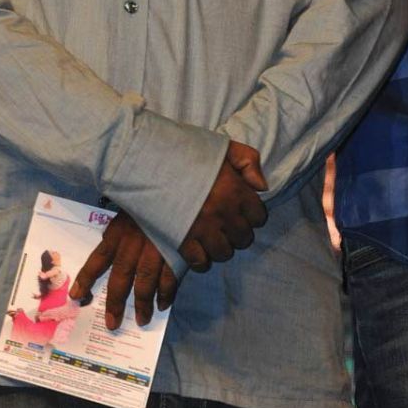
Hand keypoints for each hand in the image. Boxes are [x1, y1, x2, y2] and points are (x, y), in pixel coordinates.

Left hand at [70, 211, 176, 330]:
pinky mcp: (175, 253)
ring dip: (143, 304)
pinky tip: (163, 304)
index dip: (87, 278)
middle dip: (116, 303)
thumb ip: (118, 229)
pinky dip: (166, 294)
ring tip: (142, 320)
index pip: (99, 258)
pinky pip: (169, 279)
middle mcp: (133, 244)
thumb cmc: (149, 201)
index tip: (76, 296)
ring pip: (145, 283)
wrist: (177, 192)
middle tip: (112, 323)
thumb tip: (106, 241)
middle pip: (121, 278)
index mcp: (119, 232)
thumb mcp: (127, 211)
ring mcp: (155, 250)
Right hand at [178, 140, 267, 271]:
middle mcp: (224, 212)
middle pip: (243, 238)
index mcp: (235, 189)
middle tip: (225, 225)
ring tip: (211, 237)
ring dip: (220, 247)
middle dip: (237, 233)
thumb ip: (247, 161)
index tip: (241, 211)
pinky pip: (200, 262)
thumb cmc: (184, 148)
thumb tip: (261, 187)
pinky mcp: (182, 239)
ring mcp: (203, 228)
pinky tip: (196, 249)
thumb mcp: (221, 145)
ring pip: (224, 253)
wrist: (147, 156)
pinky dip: (201, 259)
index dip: (251, 214)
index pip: (258, 216)